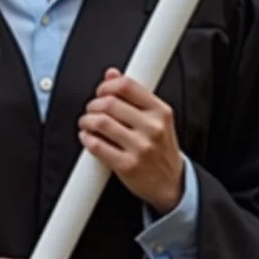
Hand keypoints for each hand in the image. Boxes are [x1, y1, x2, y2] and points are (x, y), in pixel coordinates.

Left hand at [78, 68, 183, 213]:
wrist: (171, 185)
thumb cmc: (161, 148)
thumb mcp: (156, 118)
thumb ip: (134, 95)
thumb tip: (112, 74)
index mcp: (160, 111)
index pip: (127, 86)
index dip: (107, 85)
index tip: (101, 91)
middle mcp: (152, 128)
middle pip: (110, 102)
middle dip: (94, 104)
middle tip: (91, 109)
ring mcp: (141, 147)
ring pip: (101, 122)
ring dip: (87, 120)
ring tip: (87, 122)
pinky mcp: (127, 166)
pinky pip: (97, 146)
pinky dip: (86, 138)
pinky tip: (87, 137)